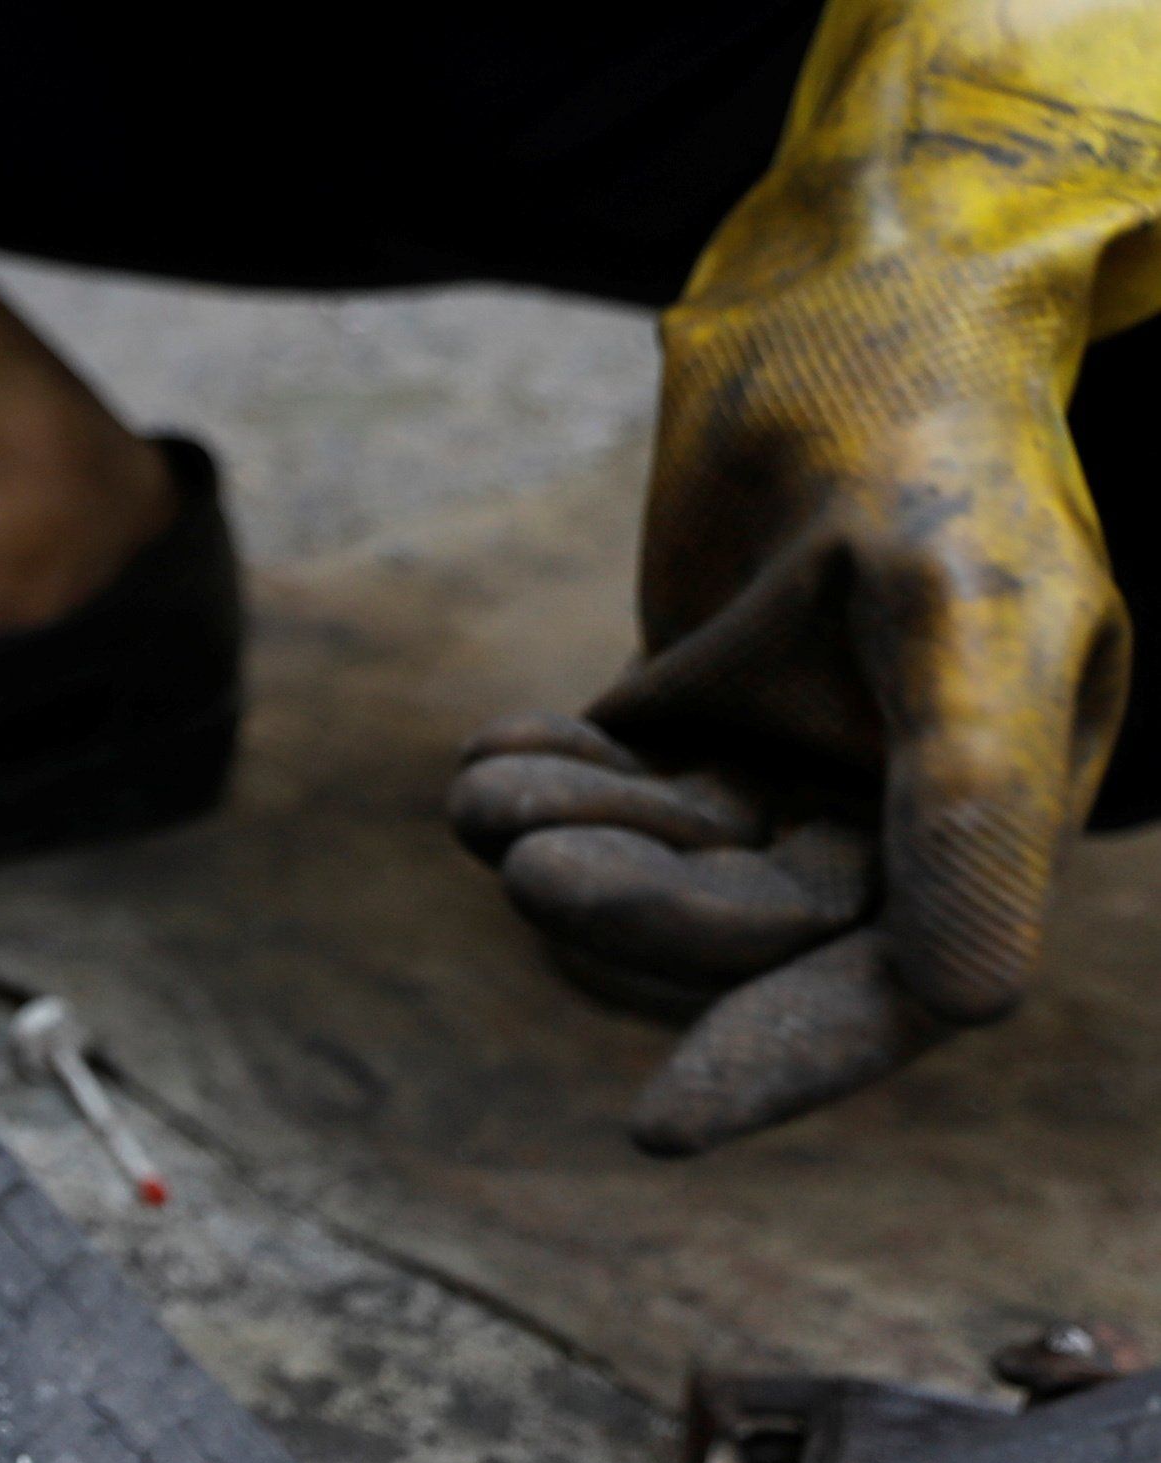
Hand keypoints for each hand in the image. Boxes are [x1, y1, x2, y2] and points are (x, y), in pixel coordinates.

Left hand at [453, 1, 1155, 1152]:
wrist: (856, 311)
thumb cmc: (934, 445)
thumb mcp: (969, 610)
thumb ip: (970, 799)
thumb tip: (969, 1011)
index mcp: (998, 812)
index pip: (888, 994)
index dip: (783, 1065)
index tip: (653, 1131)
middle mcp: (896, 818)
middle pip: (742, 940)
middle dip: (626, 906)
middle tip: (518, 850)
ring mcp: (791, 777)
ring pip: (657, 879)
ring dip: (562, 841)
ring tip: (485, 784)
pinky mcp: (697, 725)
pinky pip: (607, 807)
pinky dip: (540, 790)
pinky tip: (484, 755)